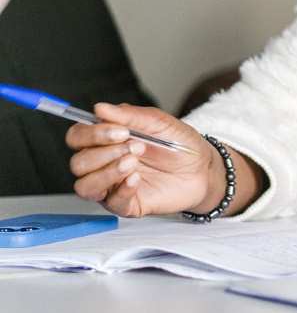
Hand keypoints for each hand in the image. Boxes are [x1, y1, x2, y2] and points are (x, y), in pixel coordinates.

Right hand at [65, 102, 219, 217]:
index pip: (77, 137)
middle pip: (78, 163)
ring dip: (107, 172)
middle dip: (104, 153)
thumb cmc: (179, 144)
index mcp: (106, 141)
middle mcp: (103, 164)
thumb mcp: (159, 123)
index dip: (91, 134)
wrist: (203, 169)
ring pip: (84, 186)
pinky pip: (110, 202)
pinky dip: (122, 189)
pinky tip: (137, 179)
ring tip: (134, 162)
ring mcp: (112, 186)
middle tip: (136, 147)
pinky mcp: (126, 204)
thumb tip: (100, 108)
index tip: (120, 131)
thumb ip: (130, 116)